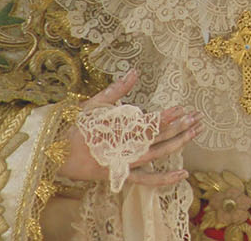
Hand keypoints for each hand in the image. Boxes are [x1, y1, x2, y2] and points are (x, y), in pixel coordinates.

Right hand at [57, 69, 202, 186]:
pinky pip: (146, 180)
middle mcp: (124, 148)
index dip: (166, 117)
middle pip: (158, 138)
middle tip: (198, 118)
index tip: (182, 109)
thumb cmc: (72, 127)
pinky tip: (183, 174)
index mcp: (117, 130)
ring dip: (178, 144)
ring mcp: (124, 164)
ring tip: (195, 133)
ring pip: (157, 155)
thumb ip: (116, 89)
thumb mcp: (92, 104)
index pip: (147, 124)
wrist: (52, 154)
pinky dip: (164, 179)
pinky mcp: (121, 175)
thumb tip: (134, 71)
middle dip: (180, 127)